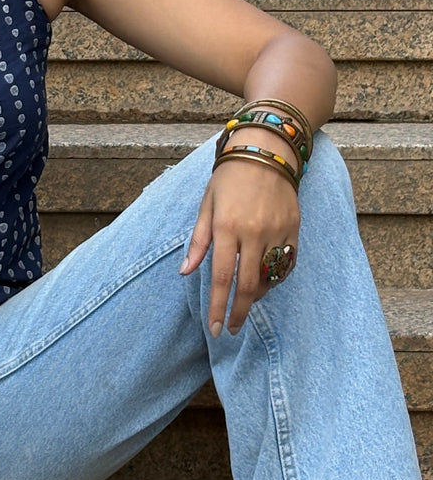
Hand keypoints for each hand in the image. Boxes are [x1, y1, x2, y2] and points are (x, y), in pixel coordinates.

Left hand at [179, 129, 299, 335]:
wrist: (266, 151)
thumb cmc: (229, 178)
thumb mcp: (206, 206)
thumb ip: (198, 241)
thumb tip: (185, 272)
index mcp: (226, 227)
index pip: (221, 277)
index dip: (218, 307)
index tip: (216, 328)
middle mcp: (253, 233)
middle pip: (248, 285)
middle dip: (239, 312)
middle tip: (232, 329)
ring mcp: (277, 231)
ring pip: (270, 277)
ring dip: (257, 296)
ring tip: (245, 301)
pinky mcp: (294, 228)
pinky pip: (287, 263)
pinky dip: (276, 278)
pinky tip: (266, 282)